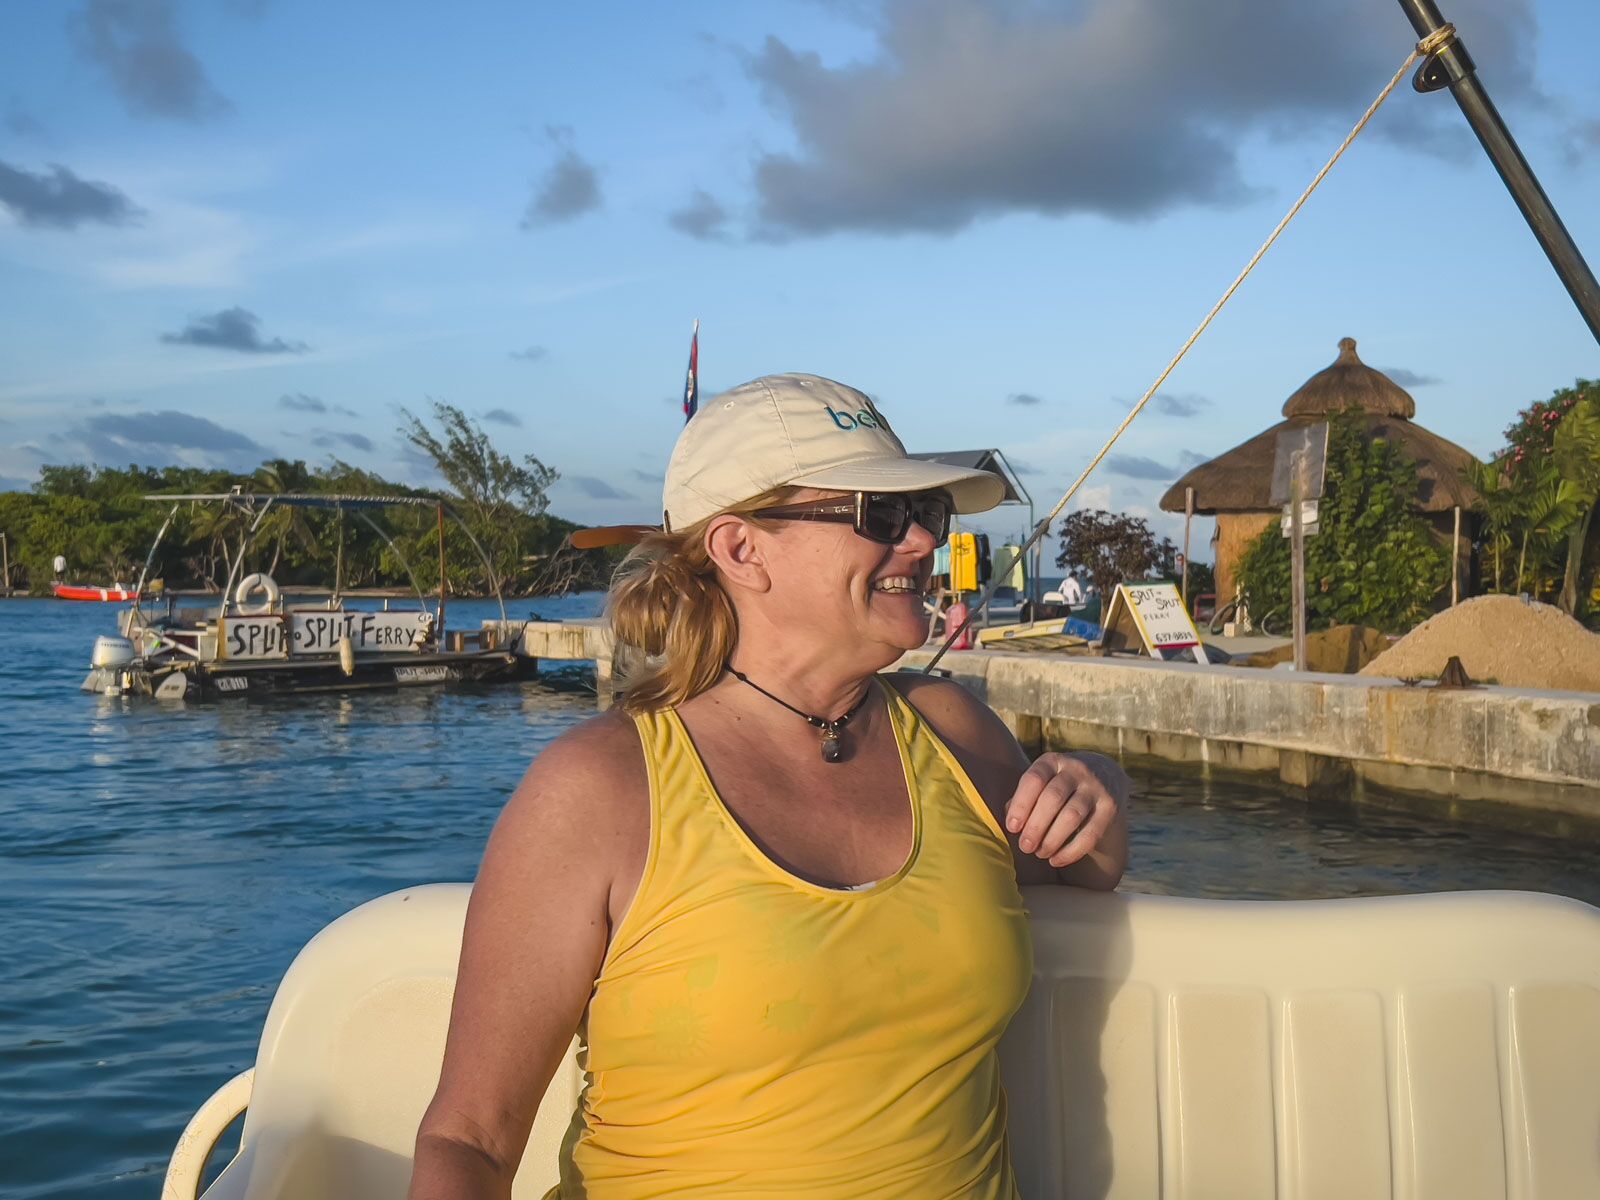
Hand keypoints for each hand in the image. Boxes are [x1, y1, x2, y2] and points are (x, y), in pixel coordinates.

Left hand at [1005, 753, 1126, 868]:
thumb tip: (1012, 823)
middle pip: (1053, 798)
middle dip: (1036, 826)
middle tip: (1025, 847)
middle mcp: (1076, 769)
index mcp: (1052, 761)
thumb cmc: (1058, 784)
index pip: (1034, 780)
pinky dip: (1072, 851)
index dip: (1021, 805)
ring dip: (1053, 840)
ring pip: (1072, 816)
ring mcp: (1095, 787)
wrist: (1104, 775)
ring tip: (1040, 854)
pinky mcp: (1110, 806)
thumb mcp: (1042, 781)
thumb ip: (1024, 798)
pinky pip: (1091, 833)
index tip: (1012, 828)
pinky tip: (1057, 860)